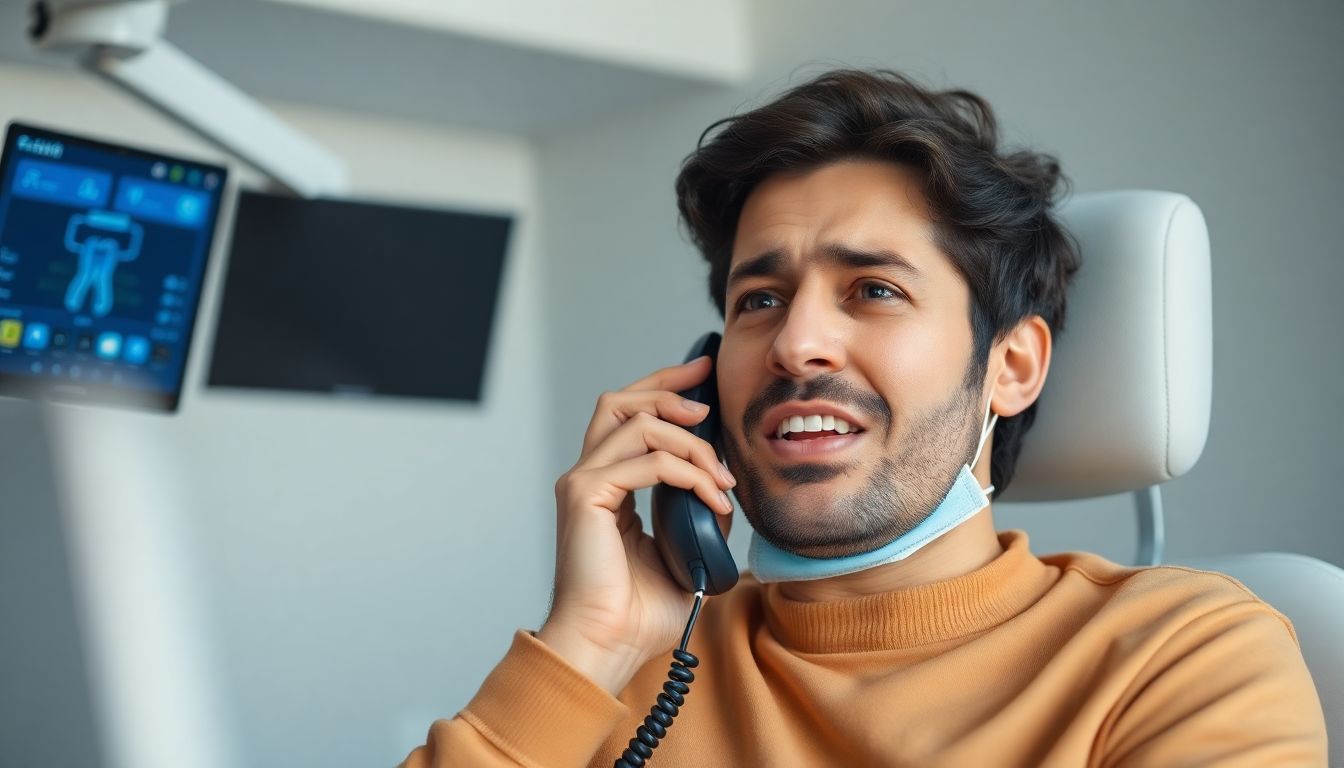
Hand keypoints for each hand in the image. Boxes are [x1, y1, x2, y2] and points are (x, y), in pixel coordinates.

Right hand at [536, 356, 735, 693]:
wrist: (607, 647)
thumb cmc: (638, 615)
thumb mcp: (684, 553)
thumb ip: (700, 518)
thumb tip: (725, 494)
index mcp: (606, 486)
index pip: (628, 417)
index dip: (665, 389)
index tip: (703, 377)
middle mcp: (587, 477)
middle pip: (621, 401)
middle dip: (670, 387)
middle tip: (710, 397)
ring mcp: (582, 483)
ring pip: (639, 423)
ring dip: (691, 442)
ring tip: (721, 475)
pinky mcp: (585, 496)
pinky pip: (646, 462)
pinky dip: (687, 472)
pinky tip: (711, 495)